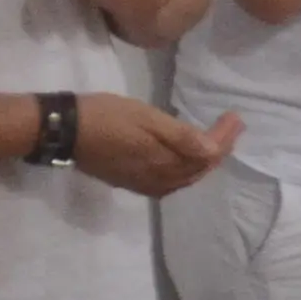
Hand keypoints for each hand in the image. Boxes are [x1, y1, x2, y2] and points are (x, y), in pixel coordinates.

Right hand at [76, 97, 244, 199]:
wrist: (64, 130)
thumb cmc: (107, 116)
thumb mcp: (146, 118)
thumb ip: (181, 137)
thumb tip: (214, 151)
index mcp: (164, 163)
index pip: (207, 156)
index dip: (225, 139)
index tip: (236, 118)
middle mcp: (157, 180)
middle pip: (198, 170)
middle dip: (219, 150)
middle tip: (231, 128)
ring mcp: (142, 183)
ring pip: (184, 178)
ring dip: (202, 162)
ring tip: (215, 142)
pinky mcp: (129, 181)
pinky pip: (167, 182)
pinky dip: (184, 171)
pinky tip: (185, 160)